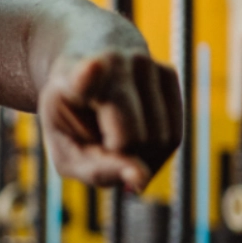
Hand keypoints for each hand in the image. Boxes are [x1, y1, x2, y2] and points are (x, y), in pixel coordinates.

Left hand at [38, 50, 182, 191]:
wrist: (86, 74)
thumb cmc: (72, 122)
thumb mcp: (68, 153)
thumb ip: (98, 170)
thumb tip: (142, 178)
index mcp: (74, 79)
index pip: (86, 75)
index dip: (90, 75)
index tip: (94, 66)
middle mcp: (113, 63)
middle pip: (135, 138)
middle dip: (123, 159)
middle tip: (101, 149)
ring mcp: (144, 64)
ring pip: (162, 139)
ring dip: (142, 158)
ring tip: (115, 143)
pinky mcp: (168, 73)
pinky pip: (174, 136)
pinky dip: (157, 153)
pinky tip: (135, 141)